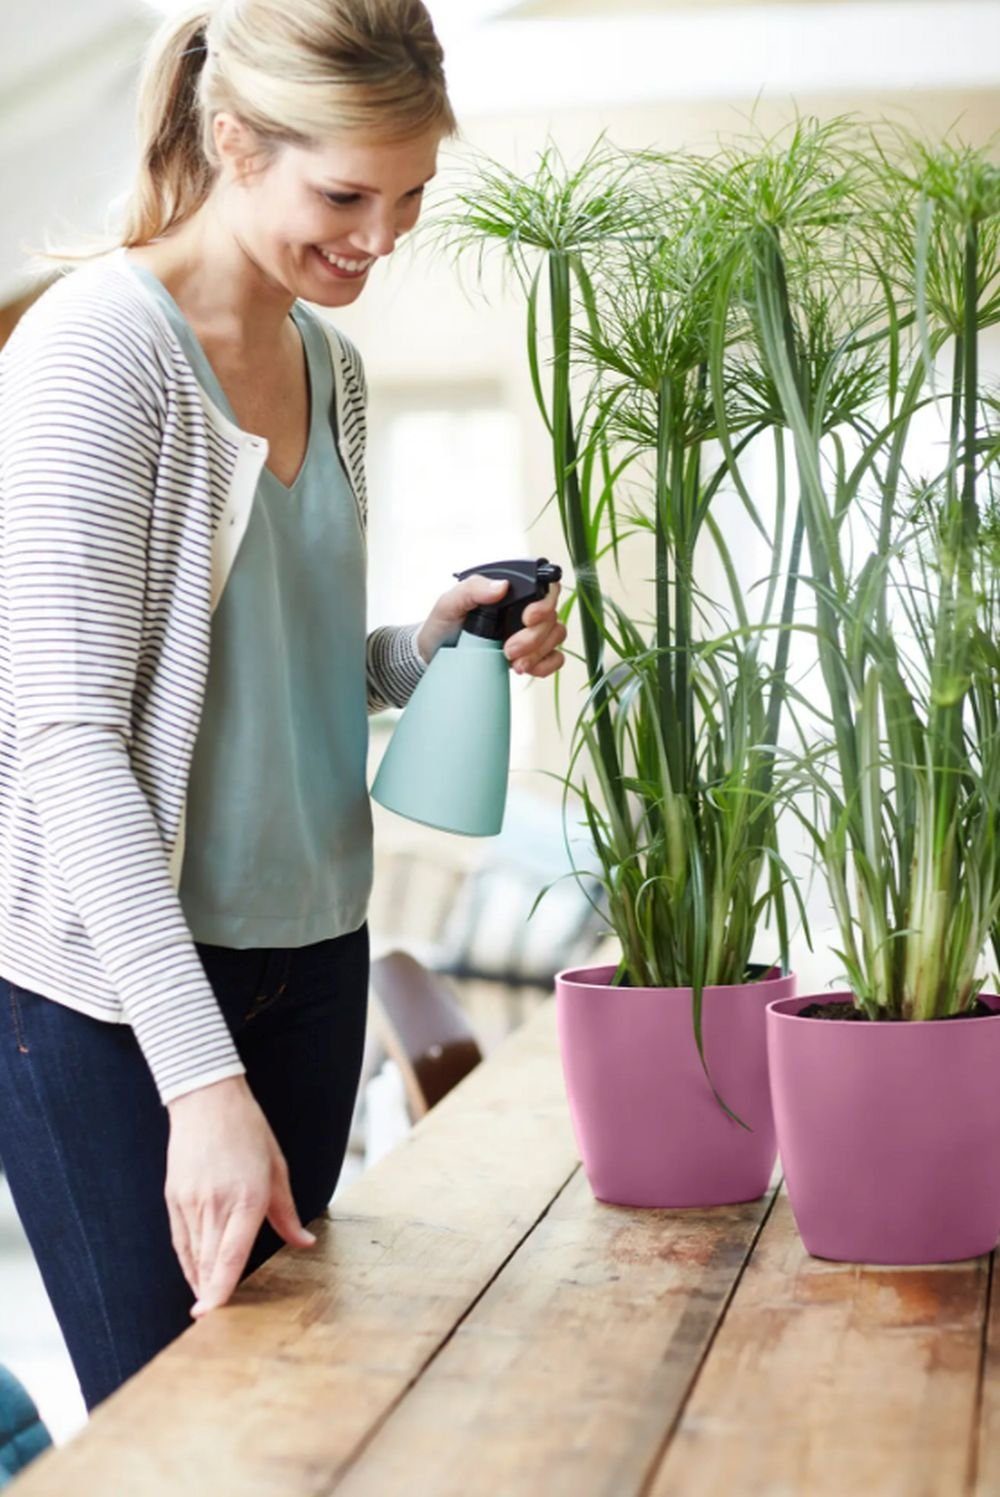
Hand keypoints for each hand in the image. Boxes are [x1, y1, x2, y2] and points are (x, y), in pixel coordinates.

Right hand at [165, 1075, 315, 1316]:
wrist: (206, 1099)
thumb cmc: (248, 1130)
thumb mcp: (277, 1168)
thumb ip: (287, 1213)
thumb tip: (305, 1243)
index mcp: (246, 1197)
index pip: (230, 1254)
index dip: (221, 1287)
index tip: (214, 1312)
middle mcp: (215, 1203)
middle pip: (210, 1261)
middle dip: (212, 1292)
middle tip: (216, 1321)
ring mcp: (190, 1201)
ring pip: (193, 1254)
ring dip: (201, 1280)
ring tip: (209, 1303)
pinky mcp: (174, 1198)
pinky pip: (180, 1240)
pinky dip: (188, 1261)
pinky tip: (196, 1275)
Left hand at [415, 574, 566, 678]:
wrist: (435, 658)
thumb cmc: (442, 626)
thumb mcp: (449, 603)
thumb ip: (472, 588)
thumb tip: (501, 586)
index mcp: (510, 593)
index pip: (545, 588)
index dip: (544, 603)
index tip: (527, 618)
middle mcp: (524, 610)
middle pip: (552, 617)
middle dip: (534, 637)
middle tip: (508, 648)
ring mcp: (530, 633)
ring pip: (556, 637)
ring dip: (538, 652)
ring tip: (513, 662)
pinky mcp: (532, 655)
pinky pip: (555, 658)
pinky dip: (545, 665)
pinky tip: (525, 668)